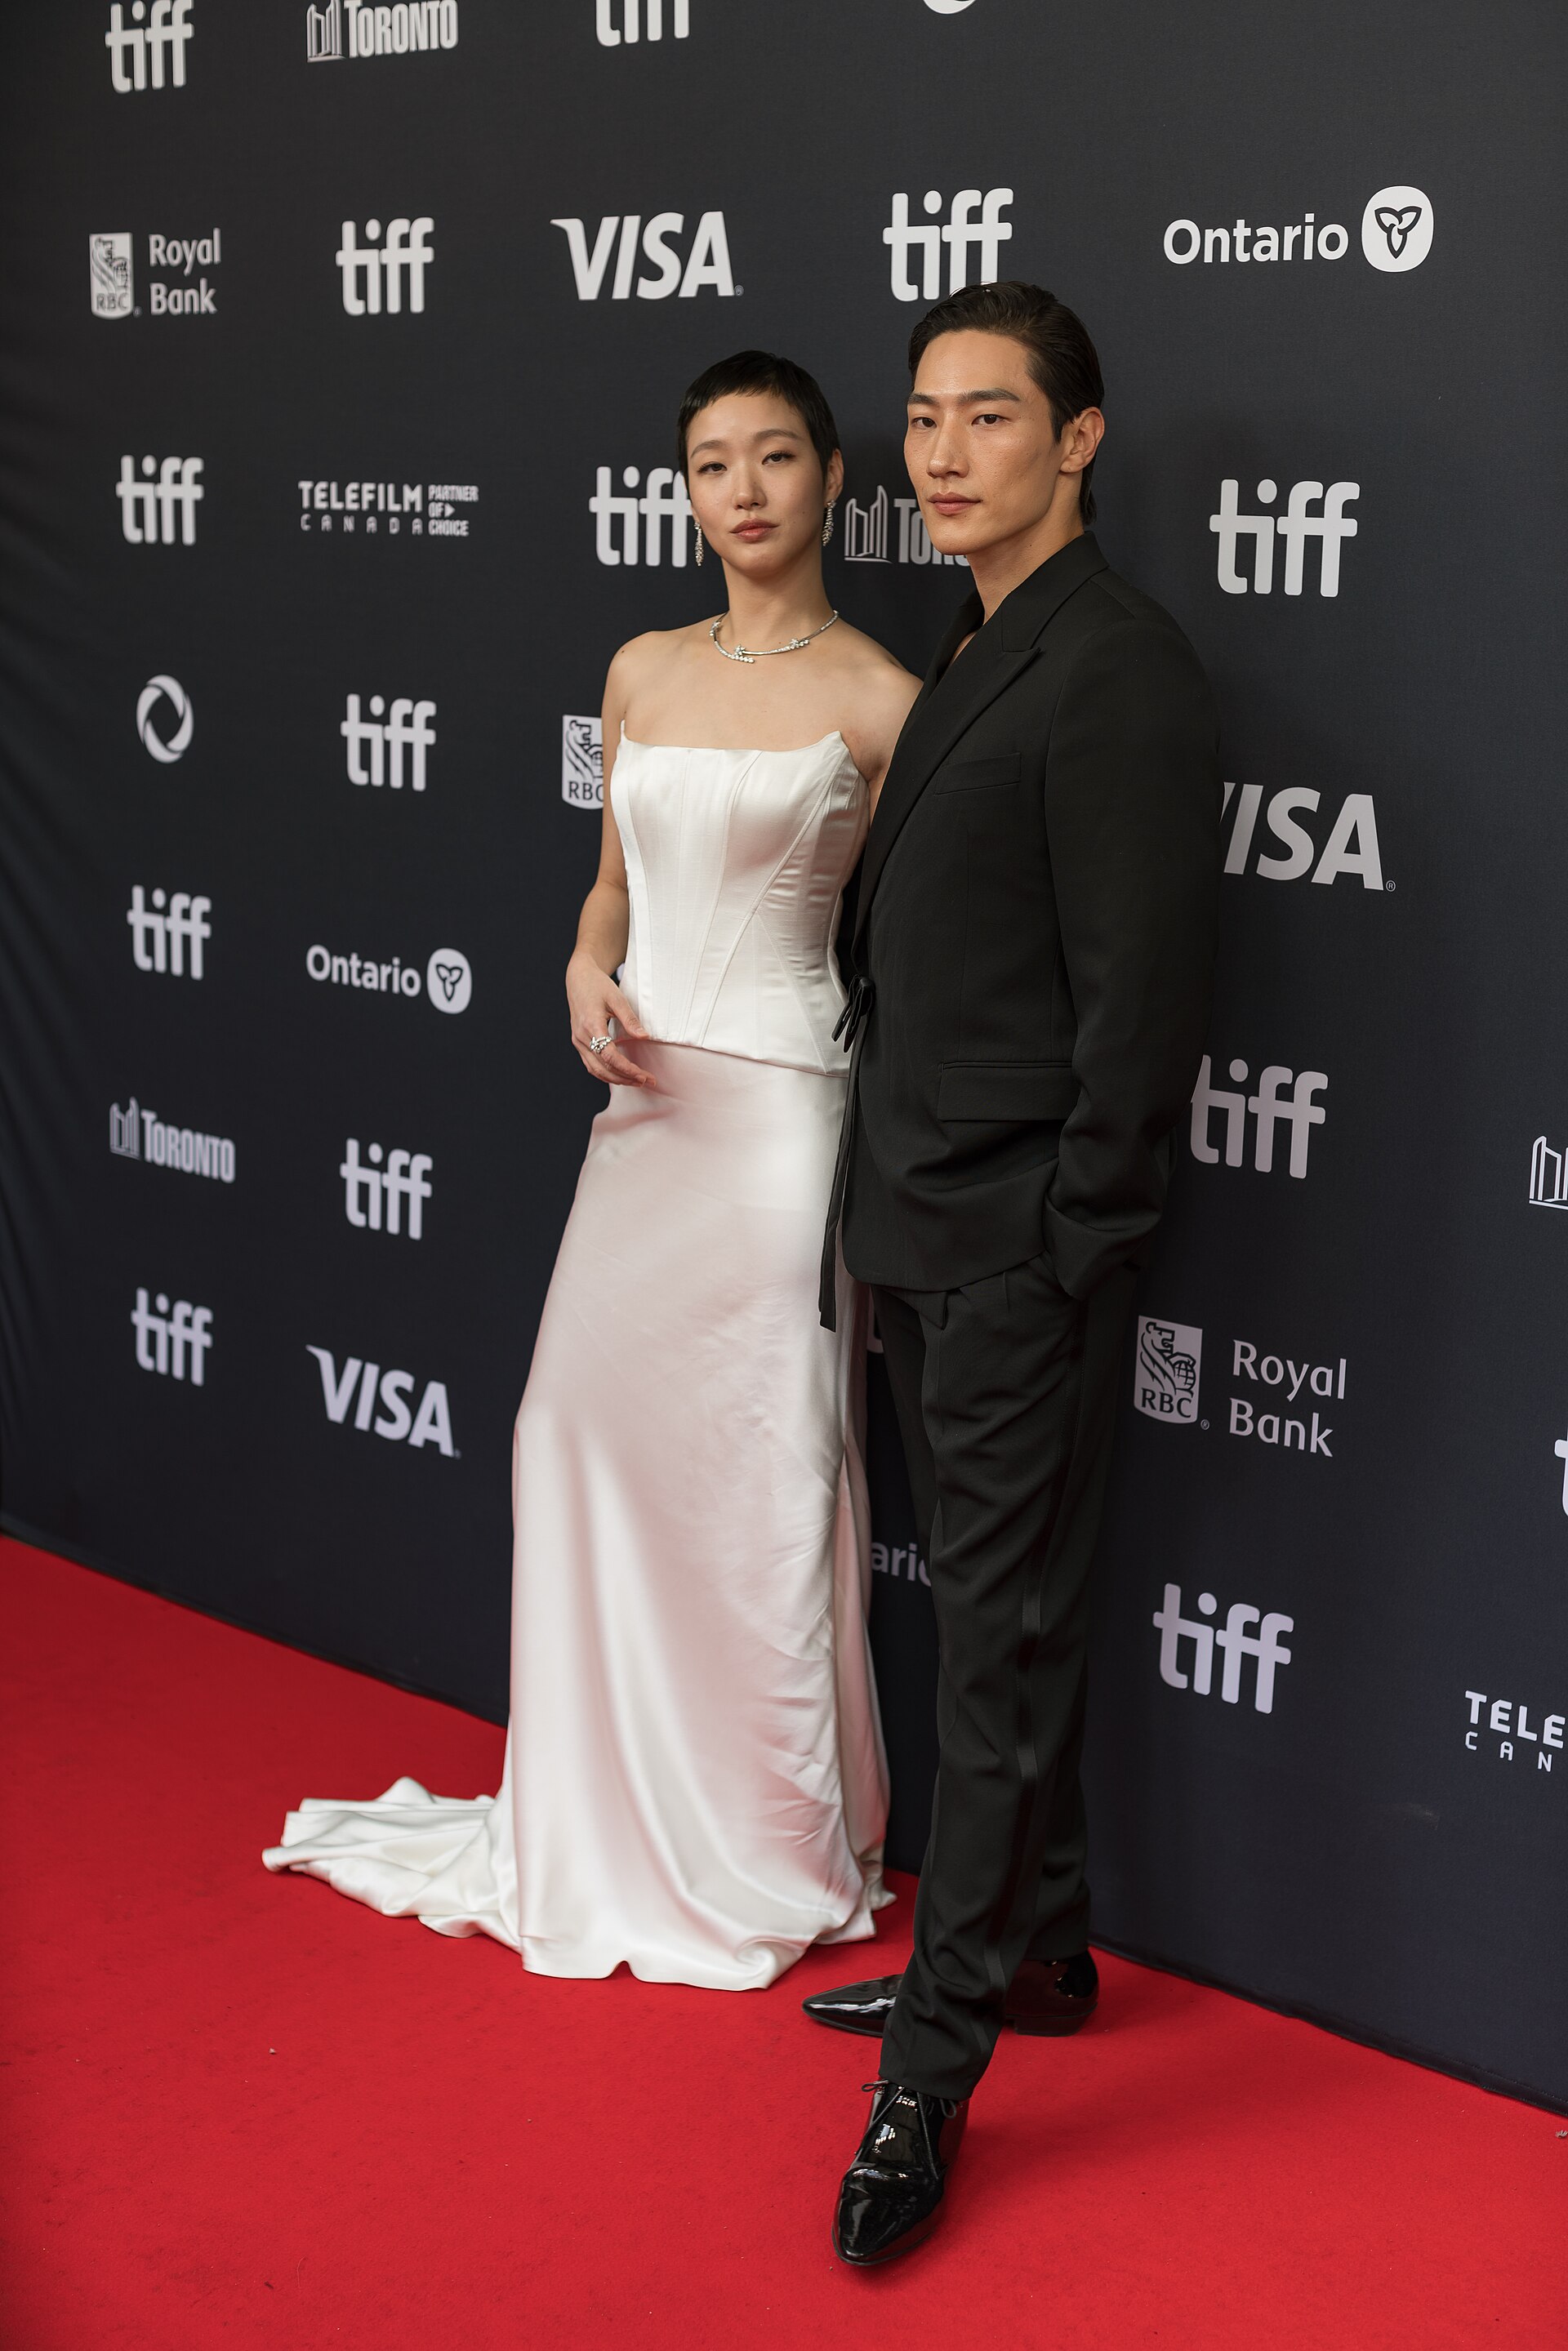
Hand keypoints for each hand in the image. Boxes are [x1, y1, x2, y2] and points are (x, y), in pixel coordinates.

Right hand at [567, 948, 651, 1086]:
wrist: (578, 978)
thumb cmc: (597, 985)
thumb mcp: (617, 998)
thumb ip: (629, 1019)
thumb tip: (644, 1037)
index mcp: (591, 1026)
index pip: (610, 1056)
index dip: (627, 1069)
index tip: (644, 1075)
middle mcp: (581, 1037)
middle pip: (603, 1068)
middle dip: (626, 1078)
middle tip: (646, 1081)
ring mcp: (578, 1041)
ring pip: (596, 1070)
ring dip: (616, 1079)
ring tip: (636, 1081)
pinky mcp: (579, 1042)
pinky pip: (591, 1064)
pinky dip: (606, 1073)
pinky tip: (620, 1074)